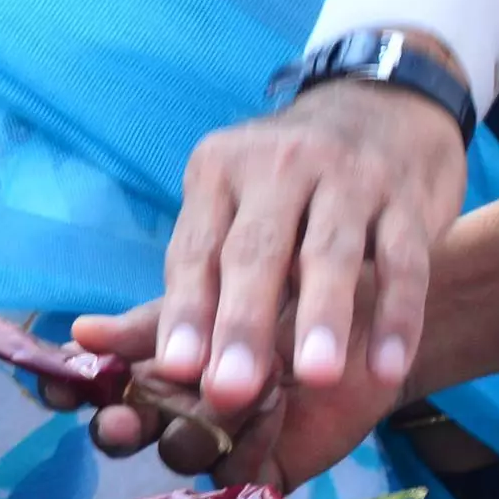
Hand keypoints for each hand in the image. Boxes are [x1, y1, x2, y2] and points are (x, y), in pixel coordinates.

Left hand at [75, 73, 467, 484]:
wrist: (385, 109)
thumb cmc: (287, 188)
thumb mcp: (229, 208)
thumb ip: (183, 281)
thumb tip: (91, 341)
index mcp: (220, 171)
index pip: (197, 249)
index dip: (186, 311)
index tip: (177, 370)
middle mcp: (280, 166)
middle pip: (257, 252)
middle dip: (242, 323)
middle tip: (230, 390)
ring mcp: (348, 177)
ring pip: (332, 254)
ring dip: (323, 318)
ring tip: (316, 379)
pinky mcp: (407, 197)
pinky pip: (404, 261)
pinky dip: (398, 317)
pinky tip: (387, 370)